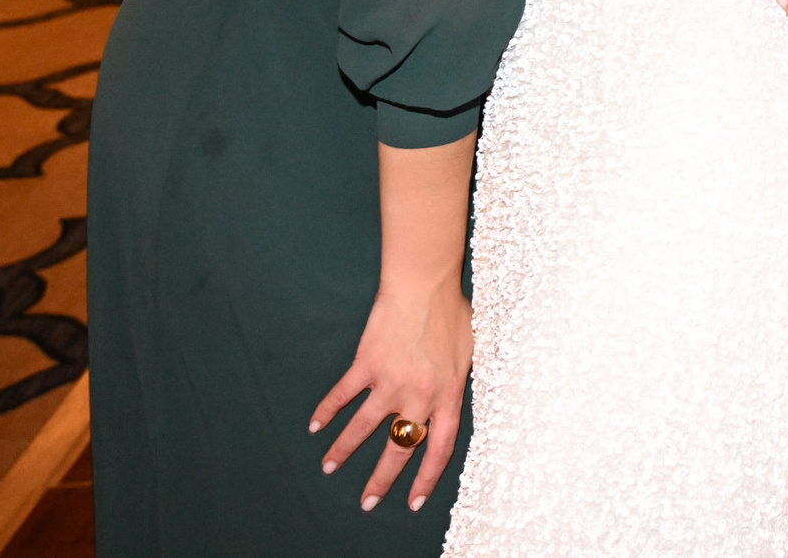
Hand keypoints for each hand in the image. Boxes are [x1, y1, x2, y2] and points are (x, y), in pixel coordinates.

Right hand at [309, 272, 470, 512]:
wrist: (425, 284)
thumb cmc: (452, 311)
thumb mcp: (471, 350)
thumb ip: (458, 380)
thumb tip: (453, 397)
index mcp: (447, 394)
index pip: (439, 449)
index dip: (426, 478)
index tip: (413, 501)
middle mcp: (418, 395)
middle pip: (398, 449)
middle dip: (381, 480)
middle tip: (367, 503)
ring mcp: (390, 381)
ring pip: (363, 428)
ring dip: (343, 450)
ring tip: (329, 468)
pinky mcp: (367, 365)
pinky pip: (343, 395)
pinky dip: (327, 411)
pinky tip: (316, 426)